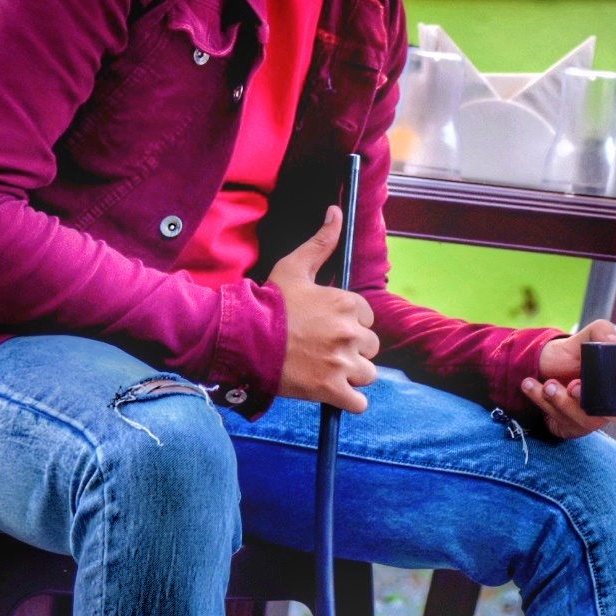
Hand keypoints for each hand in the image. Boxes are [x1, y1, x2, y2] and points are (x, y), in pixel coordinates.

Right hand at [268, 207, 378, 410]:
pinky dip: (349, 402)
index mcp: (347, 304)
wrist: (244, 338)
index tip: (328, 328)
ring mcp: (342, 363)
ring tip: (328, 372)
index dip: (350, 324)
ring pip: (368, 375)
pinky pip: (359, 403)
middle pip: (370, 347)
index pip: (367, 319)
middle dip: (352, 351)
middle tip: (325, 351)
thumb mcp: (294, 267)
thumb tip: (336, 212)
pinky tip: (335, 395)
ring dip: (352, 376)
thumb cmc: (268, 303)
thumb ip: (321, 242)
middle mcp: (350, 333)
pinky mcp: (332, 390)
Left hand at [520, 318, 615, 440]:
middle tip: (551, 386)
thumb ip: (602, 331)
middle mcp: (605, 411)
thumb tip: (613, 341)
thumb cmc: (574, 353)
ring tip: (534, 381)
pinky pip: (556, 423)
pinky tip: (528, 385)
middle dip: (570, 404)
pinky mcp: (569, 428)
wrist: (547, 364)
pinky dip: (540, 402)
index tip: (576, 385)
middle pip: (593, 420)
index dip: (604, 404)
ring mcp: (586, 421)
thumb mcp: (586, 336)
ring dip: (552, 400)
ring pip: (572, 420)